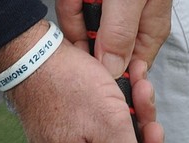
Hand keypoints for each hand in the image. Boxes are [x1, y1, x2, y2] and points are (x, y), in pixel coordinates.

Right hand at [0, 28, 161, 142]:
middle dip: (141, 117)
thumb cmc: (63, 85)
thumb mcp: (109, 121)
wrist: (33, 54)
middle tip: (144, 93)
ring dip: (133, 103)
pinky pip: (101, 115)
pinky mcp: (73, 120)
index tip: (155, 129)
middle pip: (121, 140)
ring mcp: (74, 136)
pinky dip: (115, 98)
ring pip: (114, 127)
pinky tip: (123, 79)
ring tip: (135, 79)